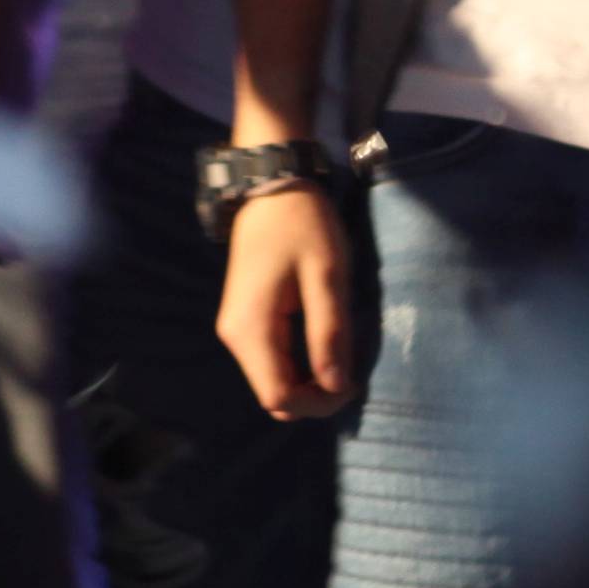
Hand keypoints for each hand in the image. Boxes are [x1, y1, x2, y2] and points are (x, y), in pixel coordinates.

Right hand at [215, 182, 363, 418]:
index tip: (353, 382)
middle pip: (273, 395)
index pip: (279, 398)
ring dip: (308, 380)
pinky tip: (322, 342)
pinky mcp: (245, 319)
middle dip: (314, 395)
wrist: (272, 185)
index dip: (318, 403)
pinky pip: (271, 360)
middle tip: (350, 371)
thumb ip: (329, 333)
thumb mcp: (326, 276)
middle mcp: (235, 337)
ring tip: (340, 353)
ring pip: (272, 380)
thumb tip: (336, 387)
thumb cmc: (303, 225)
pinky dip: (298, 364)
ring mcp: (236, 328)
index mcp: (251, 330)